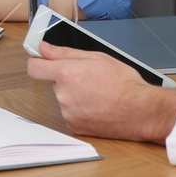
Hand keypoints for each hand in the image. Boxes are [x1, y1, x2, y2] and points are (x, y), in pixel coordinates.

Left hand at [26, 43, 175, 142]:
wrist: (140, 110)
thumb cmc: (124, 83)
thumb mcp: (96, 57)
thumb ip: (65, 52)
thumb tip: (44, 48)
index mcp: (66, 73)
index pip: (34, 68)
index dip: (38, 63)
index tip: (43, 62)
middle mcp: (63, 94)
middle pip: (55, 83)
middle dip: (68, 80)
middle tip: (90, 79)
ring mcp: (68, 113)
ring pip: (65, 100)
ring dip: (75, 96)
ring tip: (98, 94)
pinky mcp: (75, 127)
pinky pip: (72, 115)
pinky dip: (82, 111)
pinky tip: (99, 107)